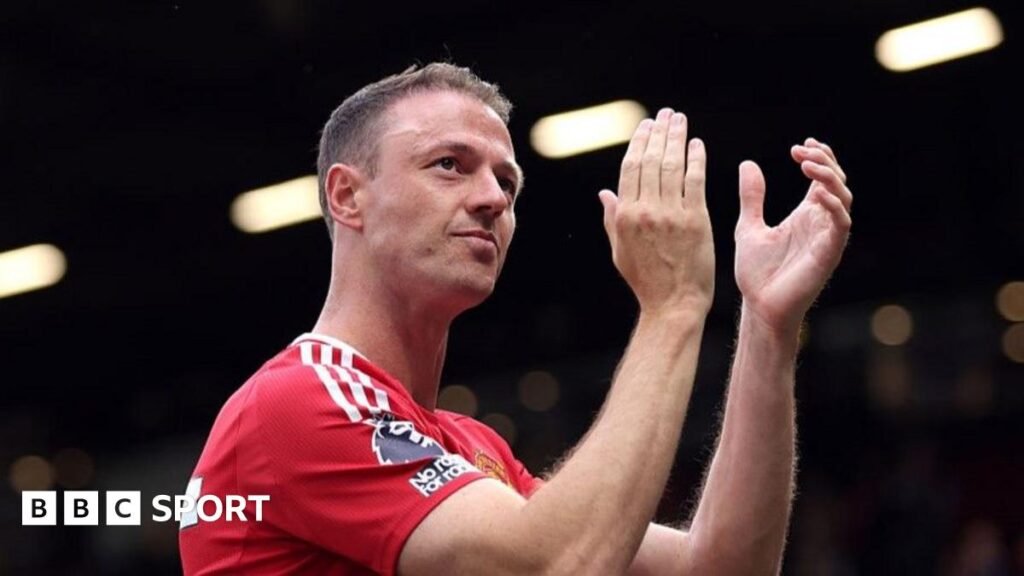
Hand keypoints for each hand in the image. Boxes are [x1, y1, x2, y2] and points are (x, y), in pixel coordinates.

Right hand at [599, 108, 714, 316]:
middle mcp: (646, 211)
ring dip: (676, 138)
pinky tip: (697, 144)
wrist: (674, 304)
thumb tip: (604, 192)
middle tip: (665, 114)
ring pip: (672, 165)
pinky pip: (695, 181)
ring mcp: (671, 214)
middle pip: (651, 161)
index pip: (630, 169)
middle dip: (658, 133)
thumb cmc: (646, 281)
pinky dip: (696, 159)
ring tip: (679, 120)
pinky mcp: (696, 220)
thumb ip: (612, 218)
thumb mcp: (619, 250)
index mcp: (625, 216)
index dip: (638, 143)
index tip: (646, 126)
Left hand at [734, 138, 851, 334]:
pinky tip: (815, 192)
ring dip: (829, 177)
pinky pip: (841, 223)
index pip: (822, 178)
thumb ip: (752, 197)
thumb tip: (747, 164)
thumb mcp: (749, 226)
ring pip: (843, 197)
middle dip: (824, 162)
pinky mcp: (829, 252)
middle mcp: (821, 222)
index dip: (818, 158)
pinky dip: (833, 204)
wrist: (759, 306)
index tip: (799, 146)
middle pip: (837, 182)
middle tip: (801, 152)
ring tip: (807, 166)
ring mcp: (827, 236)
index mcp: (806, 214)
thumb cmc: (757, 273)